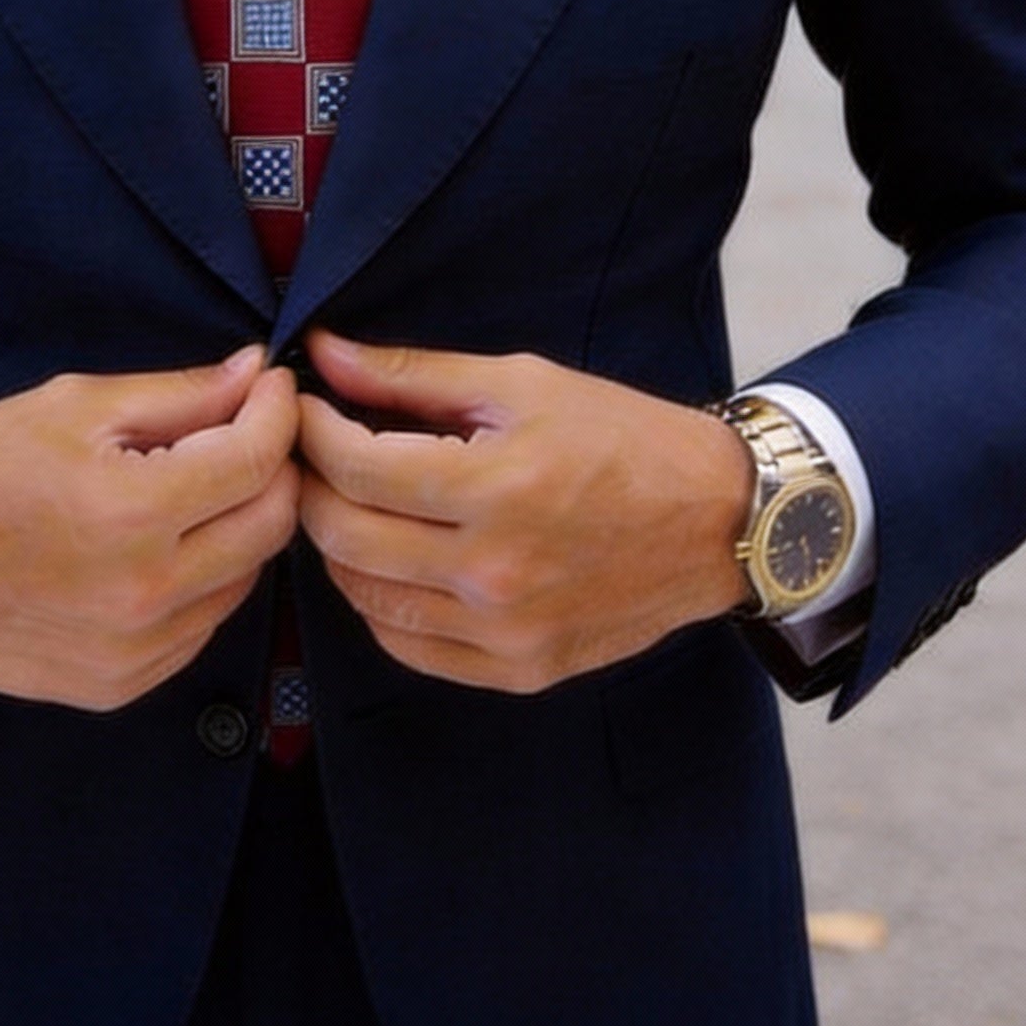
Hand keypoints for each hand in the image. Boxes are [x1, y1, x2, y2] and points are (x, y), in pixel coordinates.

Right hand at [0, 347, 299, 709]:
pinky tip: (160, 547)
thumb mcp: (74, 406)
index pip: (256, 461)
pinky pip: (201, 626)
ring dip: (239, 526)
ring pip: (245, 580)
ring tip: (195, 488)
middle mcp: (143, 593)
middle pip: (271, 525)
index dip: (277, 413)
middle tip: (246, 432)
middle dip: (272, 468)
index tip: (271, 388)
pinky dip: (202, 581)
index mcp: (131, 513)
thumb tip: (255, 373)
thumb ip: (179, 394)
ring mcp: (135, 651)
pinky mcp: (120, 685)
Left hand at [295, 331, 752, 691]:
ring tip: (351, 503)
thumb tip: (324, 354)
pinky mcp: (518, 671)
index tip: (304, 407)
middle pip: (344, 535)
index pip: (355, 466)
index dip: (311, 430)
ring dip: (338, 546)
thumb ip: (414, 375)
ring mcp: (505, 633)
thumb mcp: (523, 384)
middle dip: (311, 485)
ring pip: (364, 597)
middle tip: (313, 455)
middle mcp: (495, 572)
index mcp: (498, 487)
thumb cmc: (624, 439)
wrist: (720, 522)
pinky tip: (391, 561)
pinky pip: (407, 646)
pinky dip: (380, 603)